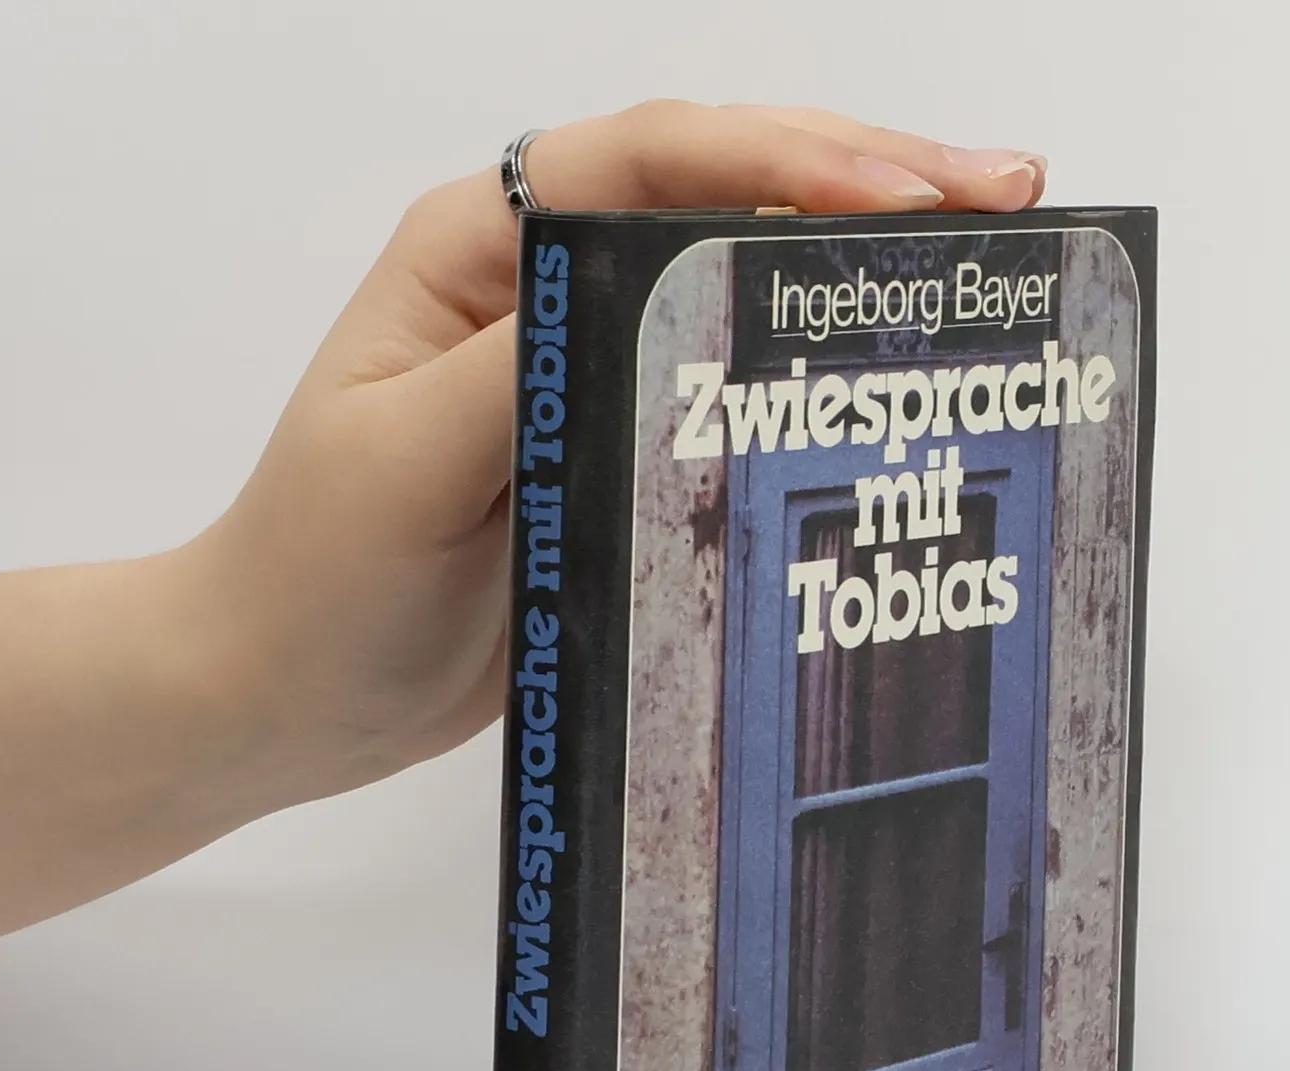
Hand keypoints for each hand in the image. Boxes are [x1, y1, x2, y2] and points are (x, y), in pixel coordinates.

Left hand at [194, 101, 1048, 809]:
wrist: (285, 693)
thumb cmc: (318, 576)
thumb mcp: (410, 461)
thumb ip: (530, 369)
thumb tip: (665, 301)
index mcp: (482, 249)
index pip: (655, 160)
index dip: (790, 159)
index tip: (906, 192)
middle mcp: (544, 287)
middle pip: (722, 192)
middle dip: (866, 180)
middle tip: (1004, 193)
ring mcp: (589, 369)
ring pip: (741, 281)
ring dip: (858, 265)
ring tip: (984, 256)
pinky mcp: (618, 452)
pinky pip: (733, 388)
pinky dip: (817, 372)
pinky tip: (895, 379)